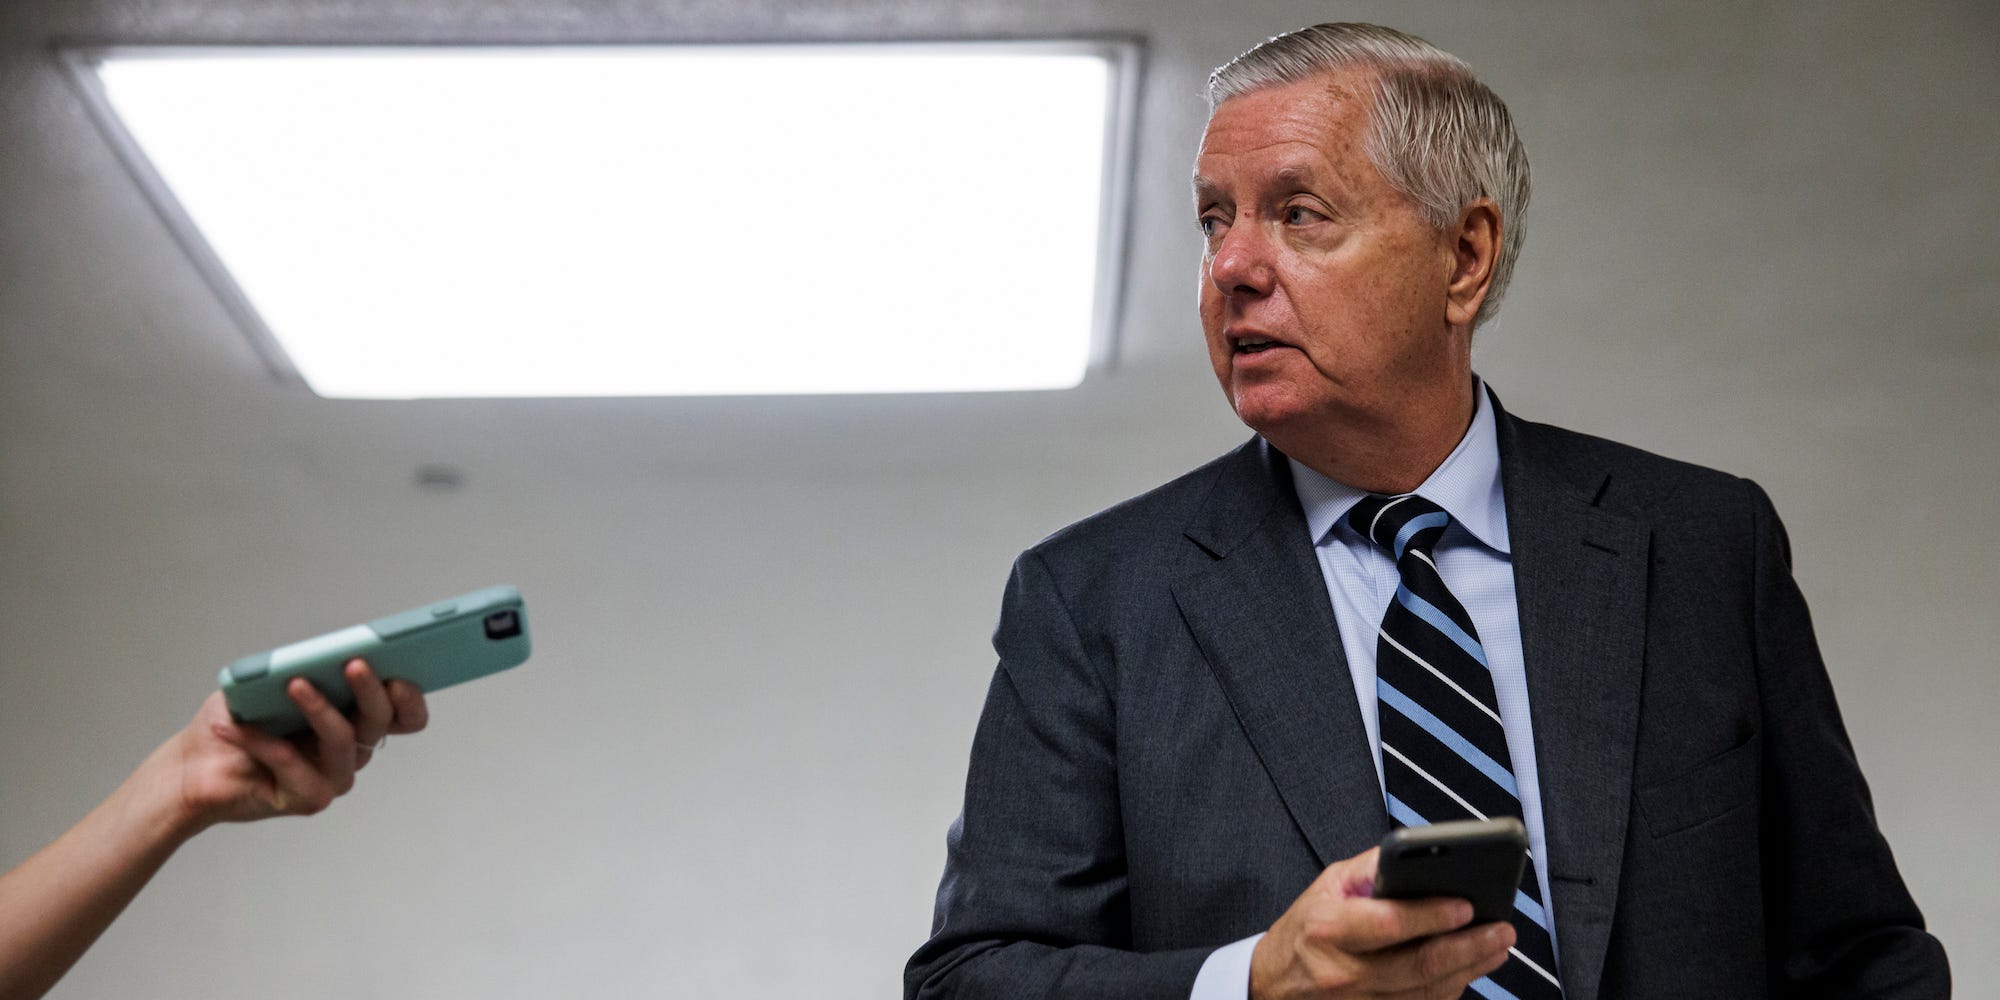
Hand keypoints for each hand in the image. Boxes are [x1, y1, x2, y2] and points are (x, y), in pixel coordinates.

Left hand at [158, 659, 428, 833]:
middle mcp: (352, 750)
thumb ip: (303, 669)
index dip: (409, 697)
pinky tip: (234, 725)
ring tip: (293, 684)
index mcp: (355, 720)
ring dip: (319, 709)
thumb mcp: (272, 682)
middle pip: (379, 720)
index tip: (398, 673)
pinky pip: (292, 763)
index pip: (404, 714)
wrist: (195, 766)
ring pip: (343, 739)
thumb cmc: (239, 720)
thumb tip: (323, 657)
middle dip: (370, 689)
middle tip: (352, 664)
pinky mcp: (307, 798)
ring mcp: (333, 777)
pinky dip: (262, 740)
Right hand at [1248, 847, 1512, 999]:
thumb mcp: (1326, 886)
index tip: (1467, 904)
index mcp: (1328, 928)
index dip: (1432, 916)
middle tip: (1503, 929)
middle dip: (1469, 946)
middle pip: (1419, 964)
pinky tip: (1470, 970)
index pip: (1389, 924)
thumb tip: (1417, 855)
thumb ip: (1370, 869)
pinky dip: (1450, 989)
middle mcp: (1344, 971)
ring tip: (1498, 946)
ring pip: (1427, 991)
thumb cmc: (1304, 929)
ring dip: (1470, 969)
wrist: (1272, 986)